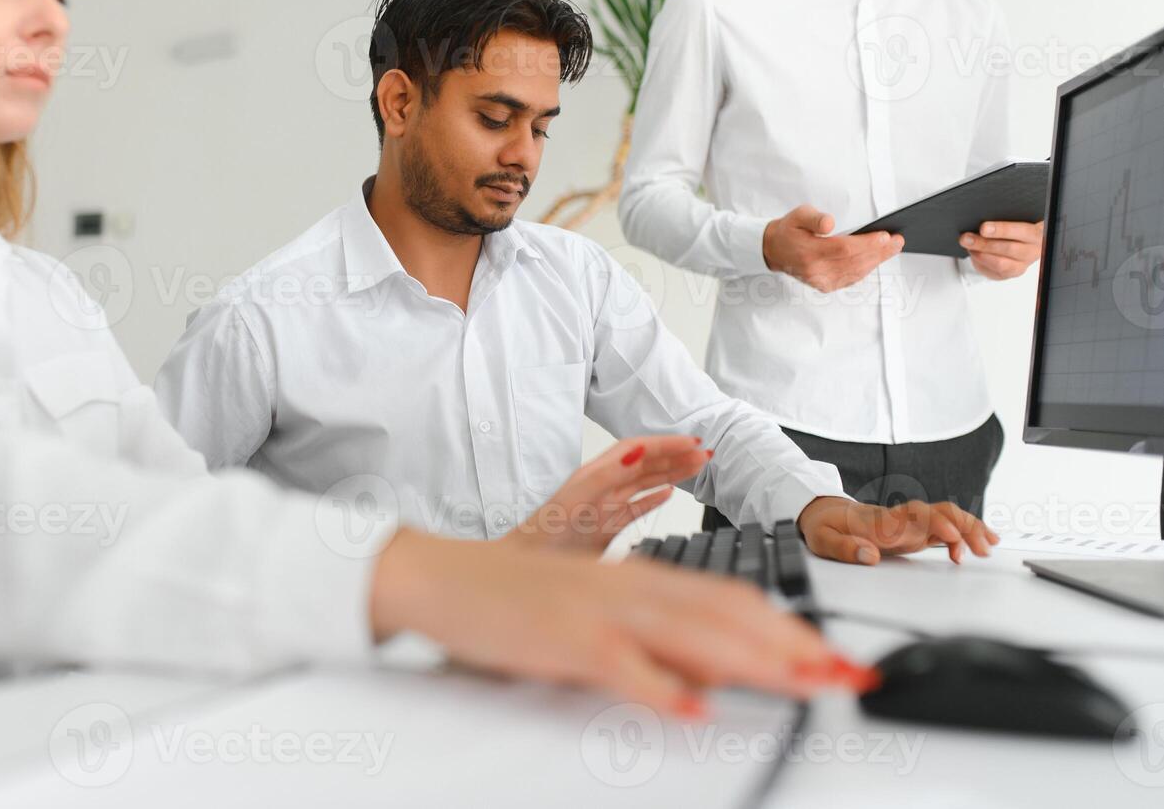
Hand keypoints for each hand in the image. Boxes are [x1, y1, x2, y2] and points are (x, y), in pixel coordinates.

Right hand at [370, 530, 875, 715]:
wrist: (440, 577)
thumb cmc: (513, 601)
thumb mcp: (592, 620)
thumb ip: (649, 644)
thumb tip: (708, 679)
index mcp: (637, 579)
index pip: (729, 598)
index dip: (787, 626)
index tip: (830, 656)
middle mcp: (627, 586)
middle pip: (725, 610)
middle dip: (792, 643)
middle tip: (843, 672)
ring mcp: (596, 610)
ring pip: (690, 629)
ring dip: (753, 657)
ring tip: (803, 681)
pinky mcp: (563, 637)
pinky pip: (620, 663)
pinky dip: (659, 685)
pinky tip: (693, 706)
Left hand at [504, 436, 709, 554]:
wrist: (523, 570)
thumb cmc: (540, 537)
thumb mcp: (574, 501)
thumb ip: (604, 476)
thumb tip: (636, 451)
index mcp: (594, 476)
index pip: (635, 450)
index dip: (664, 443)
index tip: (691, 442)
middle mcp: (600, 489)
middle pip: (643, 464)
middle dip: (674, 455)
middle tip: (705, 453)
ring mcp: (603, 509)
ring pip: (642, 484)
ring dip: (670, 473)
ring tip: (696, 467)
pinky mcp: (604, 530)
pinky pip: (634, 509)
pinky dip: (653, 500)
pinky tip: (668, 495)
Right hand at [763, 205, 903, 291]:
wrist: (774, 250)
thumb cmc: (790, 230)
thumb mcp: (798, 215)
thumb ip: (814, 218)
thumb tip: (829, 224)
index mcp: (808, 252)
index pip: (843, 249)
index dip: (866, 244)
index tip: (884, 236)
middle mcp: (815, 270)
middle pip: (854, 262)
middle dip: (878, 252)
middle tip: (897, 241)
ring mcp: (821, 281)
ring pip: (855, 272)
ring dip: (876, 261)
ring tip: (892, 248)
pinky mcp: (825, 286)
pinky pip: (851, 279)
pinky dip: (866, 269)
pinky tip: (876, 260)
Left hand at [797, 496, 1000, 564]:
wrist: (825, 513)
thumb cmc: (825, 526)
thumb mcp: (823, 540)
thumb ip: (844, 548)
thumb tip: (870, 556)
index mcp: (880, 520)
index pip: (914, 515)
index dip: (934, 522)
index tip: (950, 536)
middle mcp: (900, 518)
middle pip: (939, 511)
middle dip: (964, 526)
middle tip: (981, 549)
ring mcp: (910, 523)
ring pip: (947, 516)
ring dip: (970, 528)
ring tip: (988, 547)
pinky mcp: (914, 531)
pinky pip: (945, 528)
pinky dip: (966, 534)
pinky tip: (982, 543)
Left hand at [960, 220, 1042, 279]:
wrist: (1021, 242)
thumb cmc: (1016, 229)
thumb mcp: (1014, 219)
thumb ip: (1004, 217)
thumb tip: (981, 217)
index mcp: (1036, 233)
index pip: (1023, 231)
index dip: (1003, 229)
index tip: (983, 228)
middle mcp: (1033, 250)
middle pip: (1009, 249)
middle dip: (984, 243)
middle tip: (966, 238)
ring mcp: (1023, 264)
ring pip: (1001, 263)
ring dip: (979, 253)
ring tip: (968, 244)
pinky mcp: (1011, 274)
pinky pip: (994, 272)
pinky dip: (980, 262)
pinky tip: (973, 253)